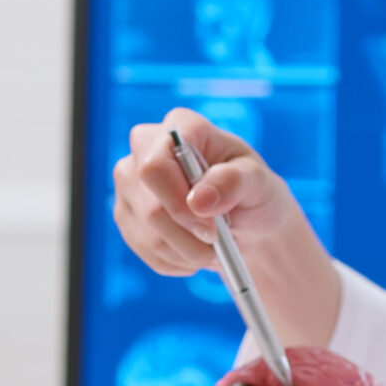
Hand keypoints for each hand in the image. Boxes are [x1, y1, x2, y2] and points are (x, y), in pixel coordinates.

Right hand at [111, 108, 310, 274]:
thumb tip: (198, 199)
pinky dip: (176, 260)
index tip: (212, 226)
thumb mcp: (259, 183)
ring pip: (148, 234)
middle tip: (218, 241)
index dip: (179, 202)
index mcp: (181, 126)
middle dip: (189, 235)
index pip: (154, 164)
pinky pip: (144, 250)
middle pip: (151, 207)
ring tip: (212, 247)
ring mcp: (130, 181)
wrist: (245, 218)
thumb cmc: (253, 192)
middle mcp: (145, 147)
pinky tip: (194, 250)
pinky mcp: (126, 212)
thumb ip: (234, 182)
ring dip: (187, 252)